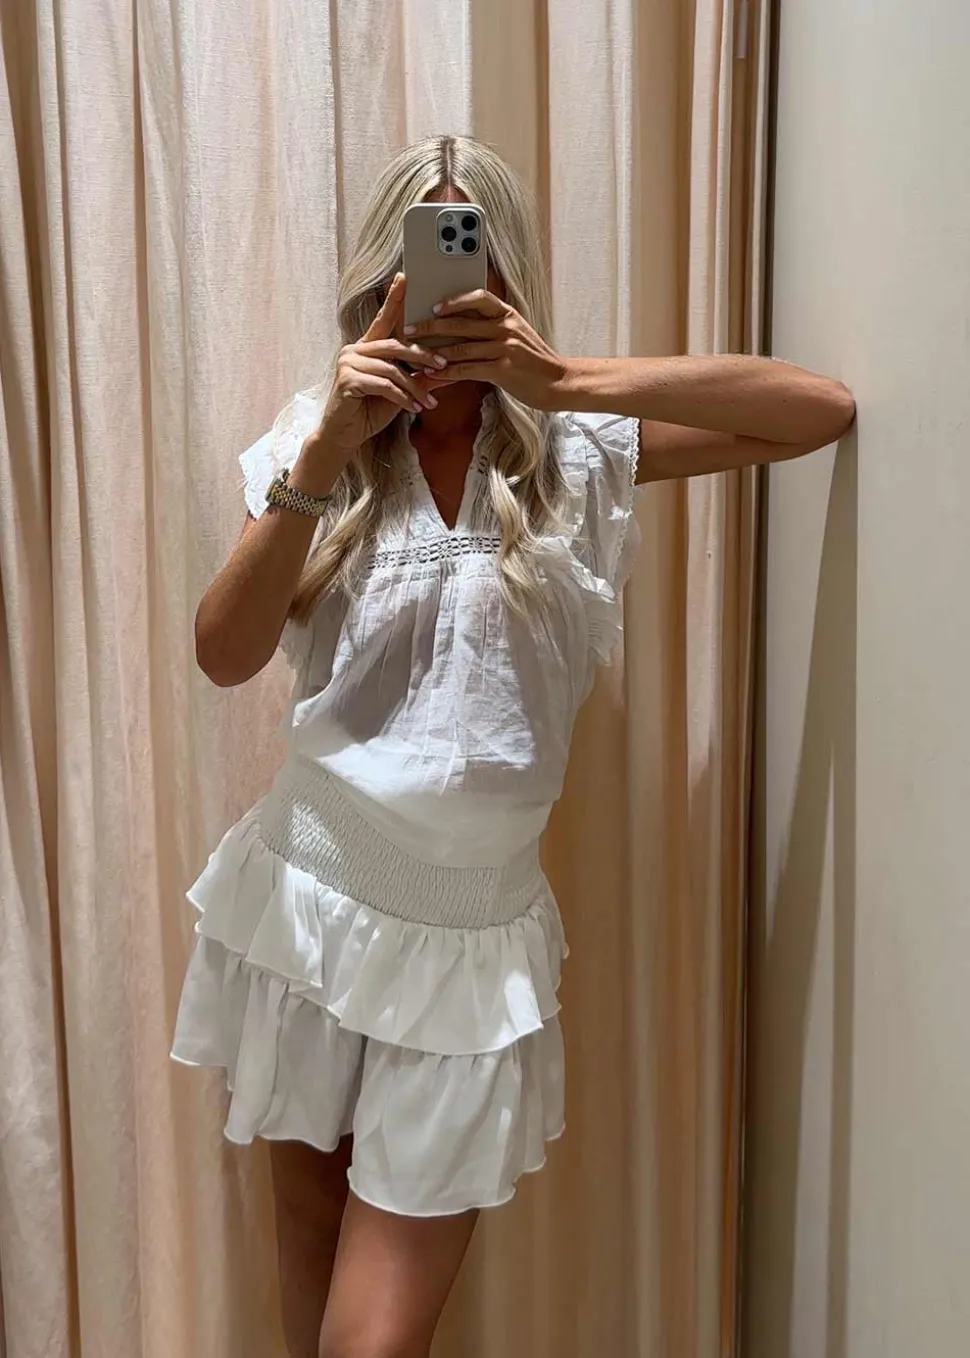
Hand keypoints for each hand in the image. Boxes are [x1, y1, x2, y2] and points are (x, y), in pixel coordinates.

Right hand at [313, 274, 446, 453]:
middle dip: (422, 356)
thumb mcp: (399, 393)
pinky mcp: (347, 380)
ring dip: (415, 387)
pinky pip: (383, 384)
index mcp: (366, 348)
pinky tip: (414, 408)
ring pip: (392, 368)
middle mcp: (355, 350)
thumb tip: (445, 372)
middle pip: (395, 345)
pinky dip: (402, 397)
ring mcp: (349, 363)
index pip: (383, 319)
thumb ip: (417, 379)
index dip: (394, 298)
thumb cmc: (369, 412)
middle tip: (443, 365)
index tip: (405, 277)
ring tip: (429, 402)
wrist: (344, 436)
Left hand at [404, 290, 569, 410]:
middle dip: (430, 327)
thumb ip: (494, 329)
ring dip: (433, 353)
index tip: (434, 306)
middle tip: (409, 330)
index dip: (454, 300)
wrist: (558, 383)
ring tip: (414, 356)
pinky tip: (432, 376)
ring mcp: (504, 348)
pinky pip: (467, 370)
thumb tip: (462, 329)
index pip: (478, 297)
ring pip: (460, 348)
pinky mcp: (502, 370)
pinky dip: (446, 374)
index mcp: (507, 315)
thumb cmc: (534, 362)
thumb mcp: (517, 337)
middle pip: (461, 323)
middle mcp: (505, 328)